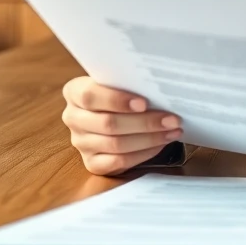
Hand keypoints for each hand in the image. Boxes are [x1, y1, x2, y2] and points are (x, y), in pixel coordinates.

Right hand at [61, 76, 183, 175]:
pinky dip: (143, 153)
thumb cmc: (122, 93)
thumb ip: (130, 83)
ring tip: (172, 131)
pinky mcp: (91, 162)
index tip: (144, 103)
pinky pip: (119, 162)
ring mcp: (81, 142)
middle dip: (145, 122)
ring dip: (149, 138)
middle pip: (108, 123)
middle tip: (172, 119)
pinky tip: (161, 144)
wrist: (115, 112)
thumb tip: (160, 88)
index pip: (90, 96)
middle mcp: (73, 117)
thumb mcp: (120, 82)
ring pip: (115, 144)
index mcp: (75, 92)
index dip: (117, 100)